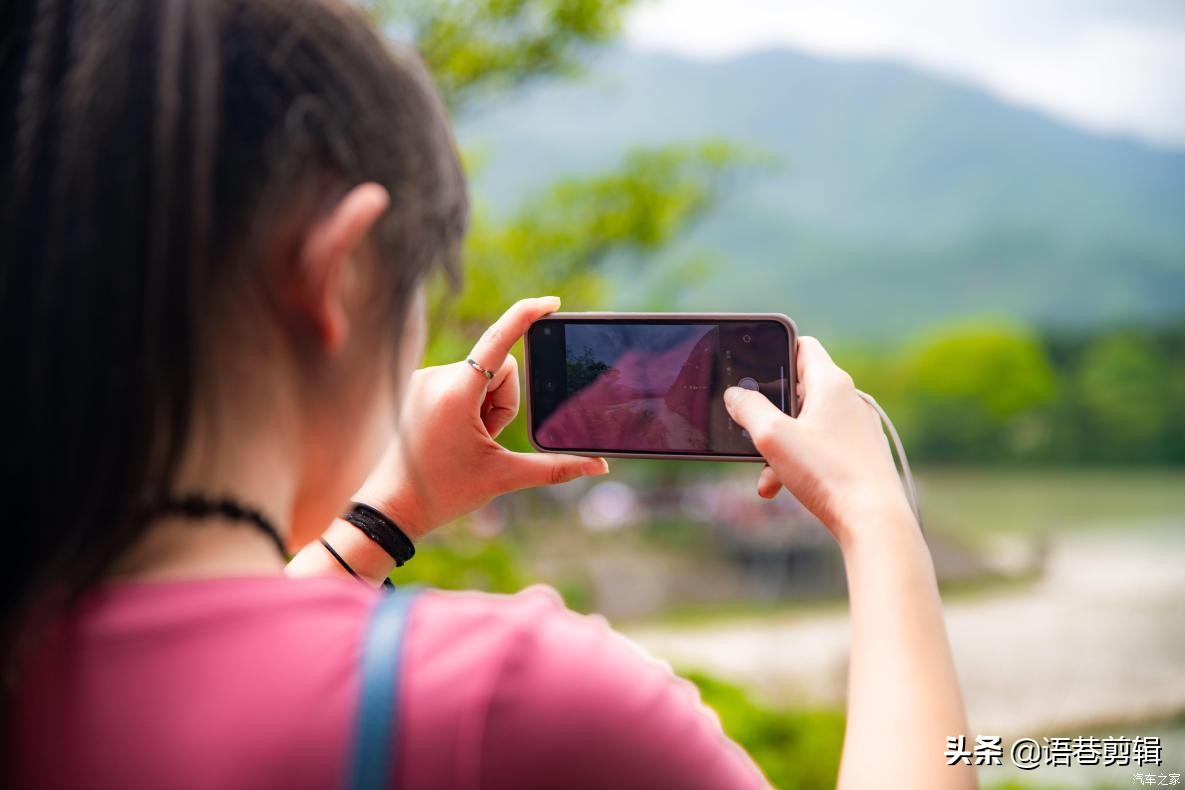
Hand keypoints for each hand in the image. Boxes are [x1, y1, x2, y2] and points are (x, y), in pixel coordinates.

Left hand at [354, 296, 608, 538]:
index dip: (527, 316)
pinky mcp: (418, 387)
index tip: (551, 303)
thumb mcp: (504, 477)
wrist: (392, 508)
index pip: (499, 341)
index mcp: (456, 393)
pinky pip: (461, 381)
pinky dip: (470, 403)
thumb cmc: (444, 493)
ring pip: (481, 375)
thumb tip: (600, 466)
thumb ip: (555, 468)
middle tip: (485, 440)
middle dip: (504, 402)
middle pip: (499, 368)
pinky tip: (455, 434)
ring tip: (468, 440)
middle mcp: (436, 377)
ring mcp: (424, 380)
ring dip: (486, 405)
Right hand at [722, 336, 912, 547]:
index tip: (752, 368)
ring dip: (778, 446)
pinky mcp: (858, 454)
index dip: (775, 351)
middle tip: (749, 430)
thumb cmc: (827, 473)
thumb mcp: (773, 436)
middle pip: (798, 391)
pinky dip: (797, 462)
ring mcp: (855, 428)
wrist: (873, 520)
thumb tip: (735, 394)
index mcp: (831, 383)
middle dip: (769, 413)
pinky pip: (818, 448)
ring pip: (804, 425)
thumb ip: (748, 409)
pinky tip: (780, 487)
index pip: (801, 346)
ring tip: (764, 474)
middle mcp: (848, 400)